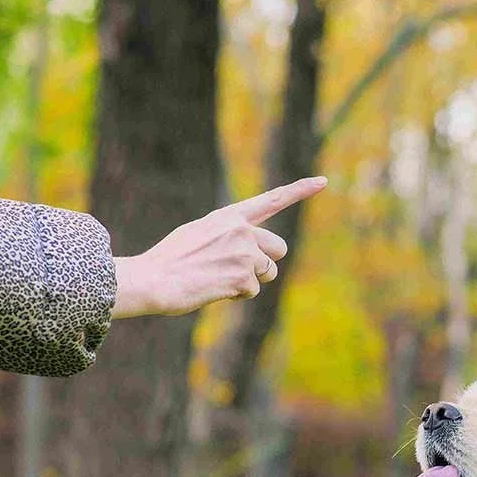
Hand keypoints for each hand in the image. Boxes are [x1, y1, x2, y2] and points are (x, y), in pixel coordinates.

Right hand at [111, 176, 326, 318]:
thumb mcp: (199, 234)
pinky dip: (236, 294)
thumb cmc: (170, 260)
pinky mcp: (243, 276)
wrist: (154, 279)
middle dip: (266, 263)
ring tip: (219, 278)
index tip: (323, 182)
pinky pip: (252, 291)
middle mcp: (241, 230)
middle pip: (279, 248)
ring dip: (250, 281)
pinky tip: (214, 288)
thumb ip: (228, 235)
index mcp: (229, 216)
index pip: (272, 199)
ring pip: (268, 272)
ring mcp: (244, 252)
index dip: (300, 190)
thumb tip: (251, 253)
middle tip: (240, 270)